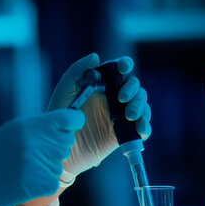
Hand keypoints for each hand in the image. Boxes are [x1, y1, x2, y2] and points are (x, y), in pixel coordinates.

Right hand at [0, 109, 84, 205]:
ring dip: (44, 170)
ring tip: (17, 173)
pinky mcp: (37, 186)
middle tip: (28, 159)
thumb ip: (29, 132)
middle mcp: (34, 142)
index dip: (69, 125)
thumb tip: (54, 131)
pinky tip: (19, 186)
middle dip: (52, 151)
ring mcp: (36, 165)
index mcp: (25, 126)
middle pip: (65, 144)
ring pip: (58, 166)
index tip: (65, 130)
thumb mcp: (1, 137)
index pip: (69, 120)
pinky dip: (40, 187)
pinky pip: (53, 184)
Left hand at [48, 53, 151, 183]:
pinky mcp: (123, 133)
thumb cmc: (58, 118)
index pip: (119, 69)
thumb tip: (95, 56)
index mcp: (101, 85)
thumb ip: (75, 72)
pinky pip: (141, 127)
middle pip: (134, 87)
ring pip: (142, 105)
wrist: (59, 149)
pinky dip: (145, 126)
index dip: (124, 64)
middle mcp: (113, 98)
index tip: (123, 67)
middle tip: (121, 99)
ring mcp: (120, 115)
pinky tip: (139, 129)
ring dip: (140, 107)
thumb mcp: (63, 93)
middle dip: (133, 89)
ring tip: (129, 116)